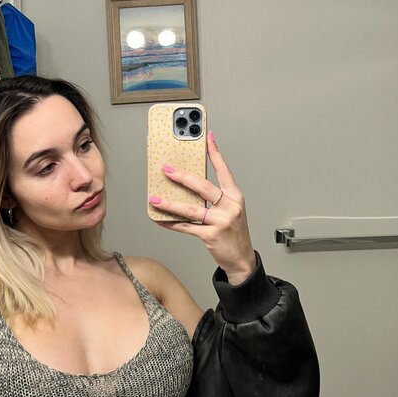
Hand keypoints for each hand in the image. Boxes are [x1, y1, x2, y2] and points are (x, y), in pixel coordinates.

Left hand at [148, 131, 255, 283]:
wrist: (242, 259)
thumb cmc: (234, 232)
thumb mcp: (231, 210)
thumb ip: (215, 197)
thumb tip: (189, 184)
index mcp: (235, 196)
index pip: (224, 170)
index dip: (215, 153)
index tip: (207, 137)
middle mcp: (230, 207)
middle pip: (203, 187)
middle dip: (182, 177)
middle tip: (167, 169)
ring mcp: (221, 221)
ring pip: (191, 209)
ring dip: (170, 203)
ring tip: (156, 199)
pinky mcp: (211, 236)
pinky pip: (186, 227)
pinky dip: (171, 223)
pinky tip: (160, 219)